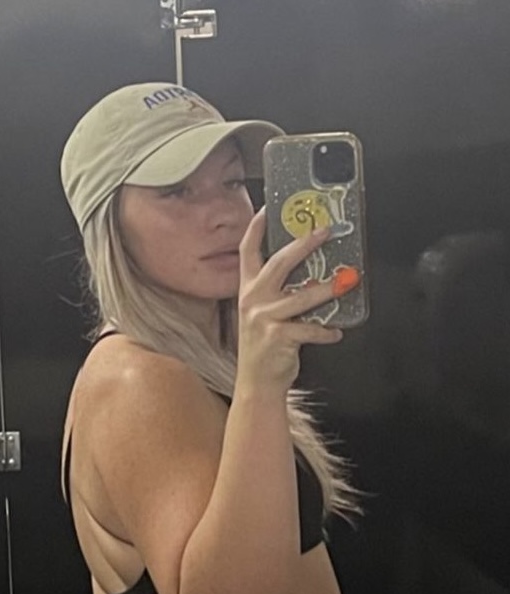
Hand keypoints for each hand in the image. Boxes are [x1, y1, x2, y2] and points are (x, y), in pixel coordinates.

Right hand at [236, 207, 358, 392]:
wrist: (257, 384)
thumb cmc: (264, 348)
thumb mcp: (262, 315)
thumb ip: (278, 293)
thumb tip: (312, 275)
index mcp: (248, 290)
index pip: (248, 251)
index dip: (257, 227)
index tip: (269, 207)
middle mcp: (253, 300)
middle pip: (279, 262)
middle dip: (303, 244)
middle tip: (325, 231)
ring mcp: (265, 318)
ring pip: (302, 296)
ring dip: (328, 288)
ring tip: (348, 280)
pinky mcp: (278, 337)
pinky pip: (310, 329)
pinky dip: (326, 330)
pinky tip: (336, 331)